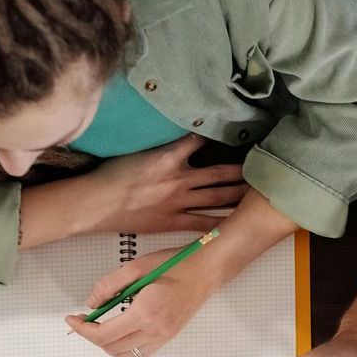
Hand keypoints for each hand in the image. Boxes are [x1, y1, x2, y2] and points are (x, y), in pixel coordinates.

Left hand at [65, 245, 219, 356]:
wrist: (206, 271)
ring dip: (109, 345)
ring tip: (101, 327)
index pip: (104, 334)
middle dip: (92, 337)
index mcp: (144, 313)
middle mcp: (154, 330)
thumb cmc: (175, 264)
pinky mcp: (169, 337)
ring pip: (126, 355)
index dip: (83, 330)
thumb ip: (109, 285)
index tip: (72, 319)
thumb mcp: (136, 267)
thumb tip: (92, 302)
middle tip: (84, 321)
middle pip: (112, 348)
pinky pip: (141, 353)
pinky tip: (121, 331)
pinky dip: (125, 347)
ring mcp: (163, 336)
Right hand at [87, 136, 246, 234]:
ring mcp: (178, 202)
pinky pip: (204, 223)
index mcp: (168, 156)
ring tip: (256, 193)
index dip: (220, 137)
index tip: (237, 133)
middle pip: (219, 173)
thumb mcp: (136, 149)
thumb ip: (159, 145)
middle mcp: (179, 179)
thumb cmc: (109, 174)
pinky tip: (237, 222)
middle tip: (261, 168)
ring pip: (217, 197)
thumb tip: (176, 137)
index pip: (201, 140)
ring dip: (238, 194)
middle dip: (241, 171)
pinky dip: (221, 222)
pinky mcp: (173, 221)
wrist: (95, 203)